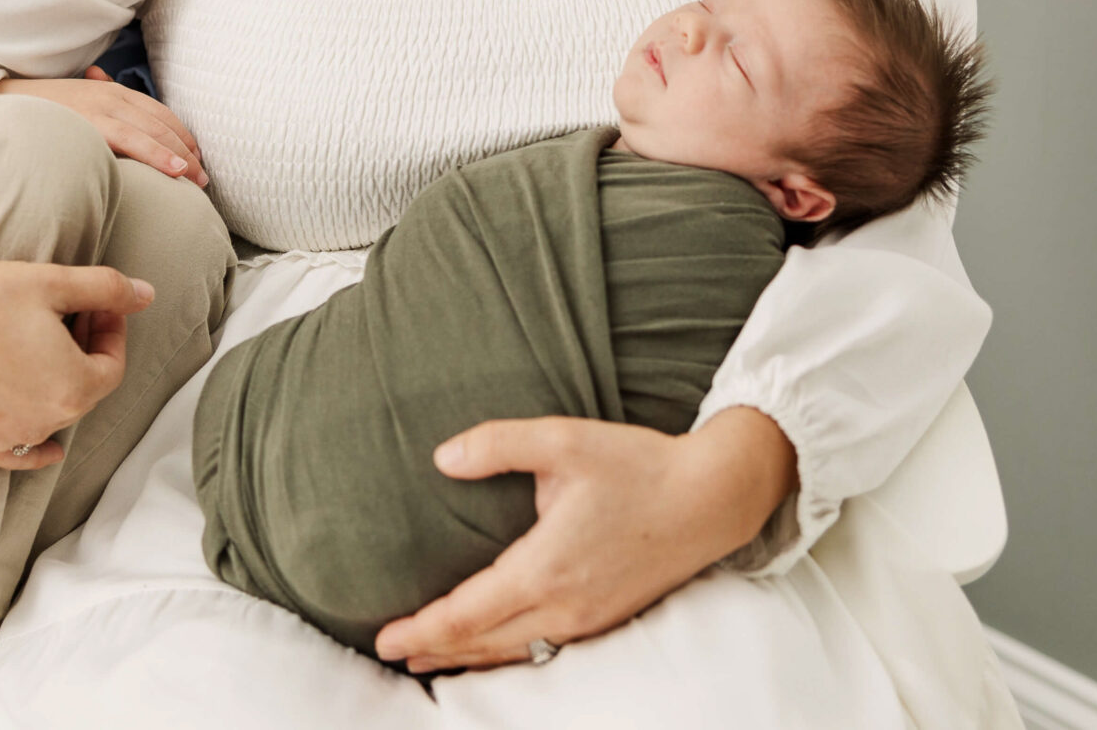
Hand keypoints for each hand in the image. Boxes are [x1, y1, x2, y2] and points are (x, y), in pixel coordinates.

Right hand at [0, 67, 208, 185]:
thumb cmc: (36, 108)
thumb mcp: (71, 97)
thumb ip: (92, 93)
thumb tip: (101, 77)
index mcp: (109, 89)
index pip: (158, 112)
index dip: (181, 134)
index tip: (195, 156)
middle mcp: (111, 95)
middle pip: (162, 123)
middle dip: (187, 149)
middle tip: (205, 177)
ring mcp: (103, 108)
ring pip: (155, 132)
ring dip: (181, 156)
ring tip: (198, 179)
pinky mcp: (92, 124)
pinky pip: (134, 141)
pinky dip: (160, 155)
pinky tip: (176, 171)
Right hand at [0, 239, 153, 469]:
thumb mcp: (52, 282)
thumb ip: (107, 289)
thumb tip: (147, 294)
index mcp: (74, 388)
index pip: (112, 365)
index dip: (111, 331)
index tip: (98, 304)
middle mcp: (45, 424)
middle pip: (83, 390)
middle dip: (84, 353)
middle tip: (71, 315)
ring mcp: (5, 438)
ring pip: (51, 416)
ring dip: (56, 385)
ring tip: (40, 346)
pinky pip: (14, 452)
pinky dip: (32, 445)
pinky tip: (48, 446)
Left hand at [372, 406, 798, 672]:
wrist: (711, 498)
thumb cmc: (638, 465)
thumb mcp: (564, 440)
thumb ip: (499, 444)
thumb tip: (442, 458)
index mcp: (547, 567)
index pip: (468, 614)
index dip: (423, 630)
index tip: (385, 638)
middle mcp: (564, 605)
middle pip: (483, 642)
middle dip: (433, 650)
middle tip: (390, 651)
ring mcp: (588, 618)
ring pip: (513, 651)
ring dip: (466, 656)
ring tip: (427, 658)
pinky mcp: (605, 617)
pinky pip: (541, 648)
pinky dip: (504, 653)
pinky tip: (493, 646)